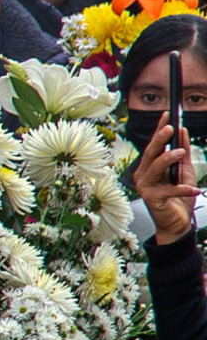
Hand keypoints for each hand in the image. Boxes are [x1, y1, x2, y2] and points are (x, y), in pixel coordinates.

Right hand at [134, 119, 198, 243]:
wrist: (177, 224)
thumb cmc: (179, 199)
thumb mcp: (184, 172)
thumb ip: (183, 154)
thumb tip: (183, 132)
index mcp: (150, 167)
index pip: (154, 145)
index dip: (159, 129)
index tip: (167, 115)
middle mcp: (143, 175)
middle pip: (150, 153)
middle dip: (159, 139)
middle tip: (170, 128)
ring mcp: (145, 187)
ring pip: (155, 168)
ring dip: (168, 159)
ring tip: (181, 152)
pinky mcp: (152, 199)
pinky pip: (169, 190)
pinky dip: (183, 189)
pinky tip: (195, 189)